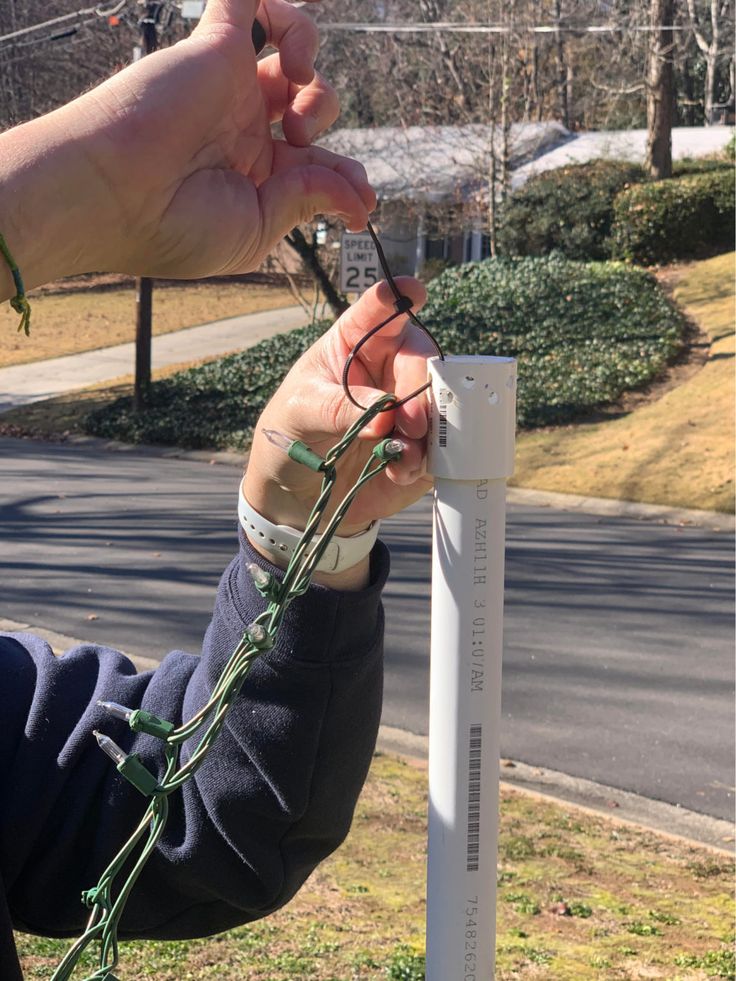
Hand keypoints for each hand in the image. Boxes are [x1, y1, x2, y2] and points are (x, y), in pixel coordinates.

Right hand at [0, 0, 374, 292]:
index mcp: (251, 178)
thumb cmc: (173, 225)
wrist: (112, 194)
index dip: (348, 178)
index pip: (315, 164)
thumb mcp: (256, 230)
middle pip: (309, 106)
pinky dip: (285, 13)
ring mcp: (230, 86)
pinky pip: (250, 0)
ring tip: (295, 105)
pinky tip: (292, 61)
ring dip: (316, 79)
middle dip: (324, 123)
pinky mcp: (215, 47)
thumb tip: (357, 195)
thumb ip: (306, 201)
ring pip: (295, 54)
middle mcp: (242, 128)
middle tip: (303, 145)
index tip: (364, 208)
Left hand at [242, 277, 434, 585]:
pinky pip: (440, 448)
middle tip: (409, 423)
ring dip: (428, 430)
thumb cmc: (291, 436)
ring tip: (400, 455)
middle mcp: (389, 369)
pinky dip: (425, 460)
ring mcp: (409, 407)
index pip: (377, 311)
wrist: (299, 494)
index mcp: (354, 343)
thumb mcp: (300, 413)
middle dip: (421, 388)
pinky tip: (400, 472)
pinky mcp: (421, 447)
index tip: (412, 290)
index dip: (395, 297)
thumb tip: (384, 411)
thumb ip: (338, 407)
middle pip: (422, 360)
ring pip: (440, 404)